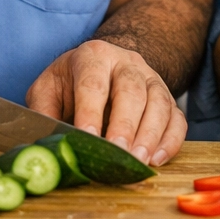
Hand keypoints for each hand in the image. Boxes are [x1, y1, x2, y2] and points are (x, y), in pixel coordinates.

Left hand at [26, 40, 185, 165]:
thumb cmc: (71, 82)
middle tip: (118, 154)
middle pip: (132, 91)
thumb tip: (43, 146)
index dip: (91, 111)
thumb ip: (43, 113)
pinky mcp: (167, 98)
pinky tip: (157, 160)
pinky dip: (171, 140)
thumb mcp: (48, 88)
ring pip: (159, 102)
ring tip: (138, 162)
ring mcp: (151, 79)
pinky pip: (176, 118)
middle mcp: (127, 63)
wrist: (104, 64)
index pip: (93, 83)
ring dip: (150, 135)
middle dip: (125, 125)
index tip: (89, 137)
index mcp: (93, 56)